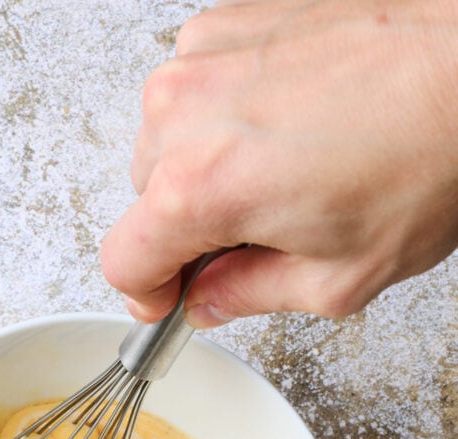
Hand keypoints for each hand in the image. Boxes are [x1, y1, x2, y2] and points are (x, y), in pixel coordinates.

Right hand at [101, 0, 457, 324]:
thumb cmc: (427, 156)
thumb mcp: (336, 277)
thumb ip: (248, 297)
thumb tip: (209, 300)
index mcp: (201, 185)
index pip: (122, 261)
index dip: (148, 293)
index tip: (173, 298)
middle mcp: (185, 111)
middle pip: (143, 202)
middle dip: (187, 231)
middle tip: (253, 239)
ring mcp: (203, 56)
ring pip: (165, 145)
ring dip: (203, 172)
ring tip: (281, 177)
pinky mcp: (228, 22)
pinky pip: (194, 93)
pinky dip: (223, 120)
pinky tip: (283, 129)